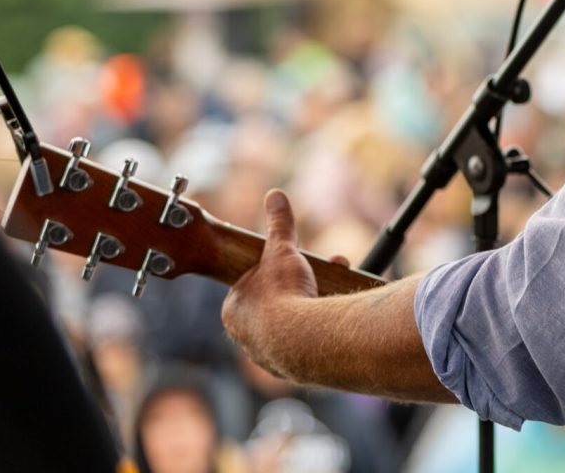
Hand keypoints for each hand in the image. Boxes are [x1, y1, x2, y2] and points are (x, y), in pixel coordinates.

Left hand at [223, 189, 325, 376]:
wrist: (303, 338)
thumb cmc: (283, 294)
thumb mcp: (282, 251)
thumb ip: (279, 226)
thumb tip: (275, 196)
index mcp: (233, 310)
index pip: (252, 286)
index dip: (277, 274)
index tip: (296, 268)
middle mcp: (244, 337)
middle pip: (273, 307)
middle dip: (299, 291)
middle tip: (319, 281)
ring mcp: (266, 356)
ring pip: (288, 329)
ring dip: (308, 313)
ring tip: (330, 300)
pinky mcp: (289, 369)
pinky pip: (302, 348)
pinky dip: (316, 335)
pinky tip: (331, 325)